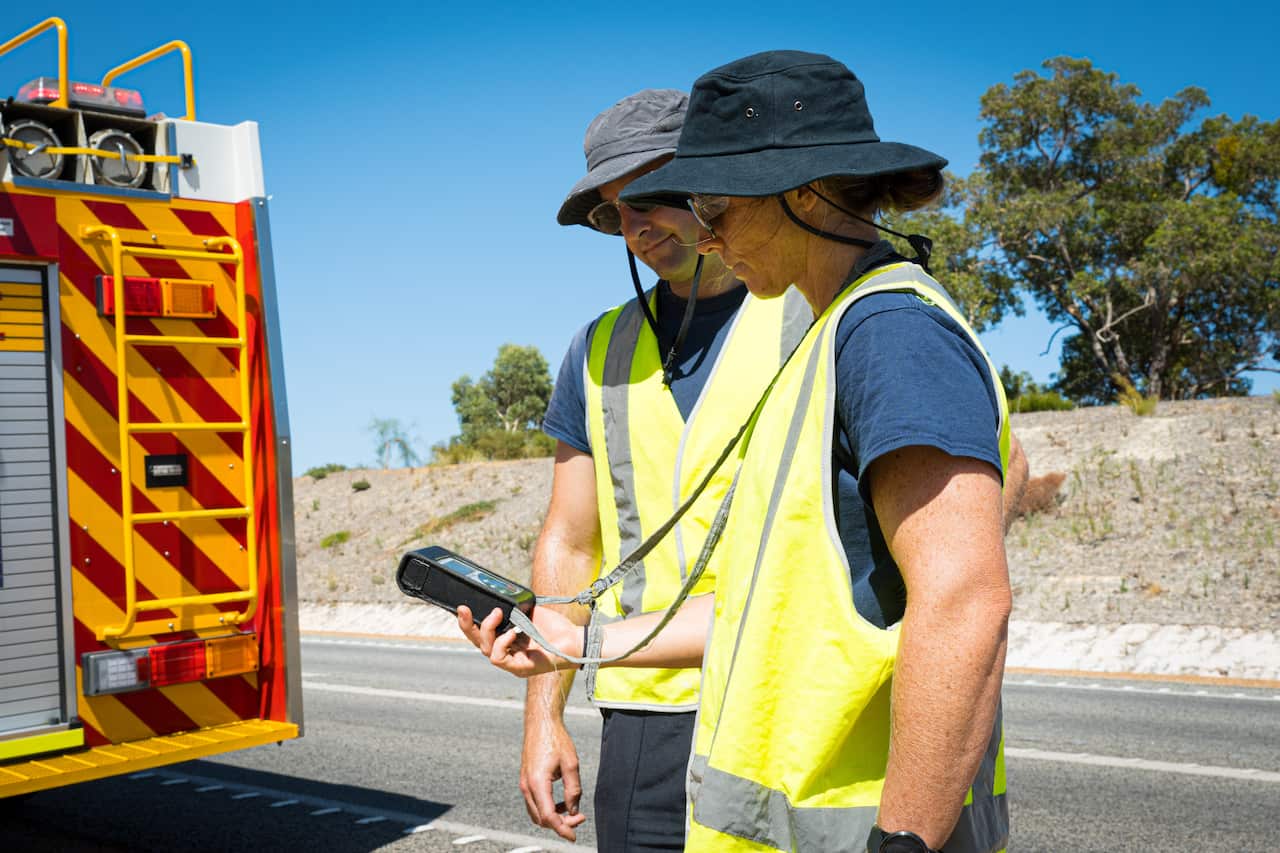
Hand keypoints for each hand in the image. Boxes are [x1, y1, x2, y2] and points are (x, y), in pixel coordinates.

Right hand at [457, 605, 580, 677]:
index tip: (462, 606)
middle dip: (466, 625)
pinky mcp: (520, 668)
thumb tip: (496, 598)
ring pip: (485, 649)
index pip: (480, 634)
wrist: (575, 639)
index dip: (468, 623)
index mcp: (506, 640)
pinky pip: (498, 658)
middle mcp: (507, 653)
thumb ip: (512, 609)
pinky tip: (512, 633)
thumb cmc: (556, 628)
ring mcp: (512, 663)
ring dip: (487, 629)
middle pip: (476, 642)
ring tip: (498, 614)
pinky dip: (502, 643)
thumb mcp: (528, 612)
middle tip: (463, 608)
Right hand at [521, 709, 585, 839]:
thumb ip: (573, 790)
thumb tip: (573, 810)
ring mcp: (524, 784)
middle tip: (579, 818)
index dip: (562, 829)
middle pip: (541, 819)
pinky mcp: (526, 780)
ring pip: (536, 813)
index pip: (549, 817)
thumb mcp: (571, 764)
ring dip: (553, 817)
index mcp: (537, 783)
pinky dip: (547, 808)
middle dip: (560, 824)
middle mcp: (527, 786)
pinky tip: (561, 803)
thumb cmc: (555, 738)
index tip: (574, 835)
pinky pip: (534, 803)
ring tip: (572, 810)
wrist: (540, 722)